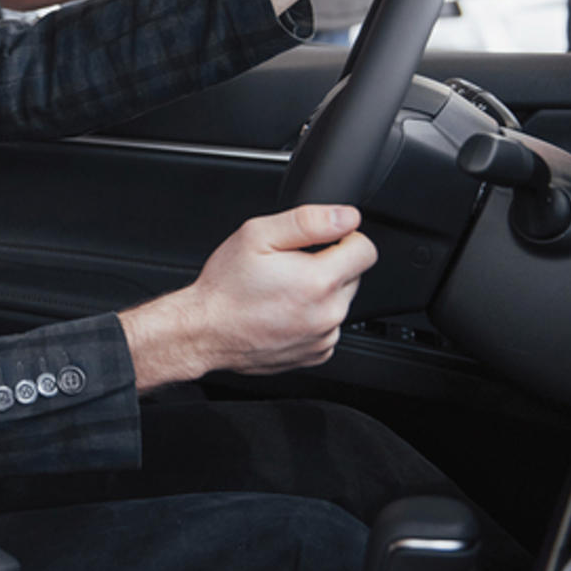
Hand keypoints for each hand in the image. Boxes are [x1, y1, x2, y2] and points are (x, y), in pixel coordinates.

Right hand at [117, 205, 374, 389]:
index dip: (344, 238)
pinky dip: (312, 317)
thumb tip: (347, 217)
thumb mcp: (256, 235)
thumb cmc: (226, 286)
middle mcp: (329, 313)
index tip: (321, 242)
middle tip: (289, 267)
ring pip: (339, 302)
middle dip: (328, 265)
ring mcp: (324, 337)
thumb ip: (308, 221)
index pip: (366, 250)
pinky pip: (328, 327)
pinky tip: (283, 312)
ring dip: (320, 293)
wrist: (204, 332)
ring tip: (282, 292)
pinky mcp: (317, 353)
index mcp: (319, 280)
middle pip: (353, 276)